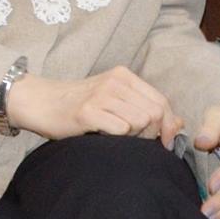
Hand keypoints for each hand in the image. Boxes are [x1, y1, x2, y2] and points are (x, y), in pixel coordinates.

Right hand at [3, 66, 180, 143]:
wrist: (40, 102)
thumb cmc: (80, 106)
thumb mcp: (114, 100)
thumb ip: (145, 108)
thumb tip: (179, 123)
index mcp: (124, 76)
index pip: (162, 102)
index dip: (168, 125)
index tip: (163, 142)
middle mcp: (115, 81)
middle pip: (155, 113)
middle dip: (151, 134)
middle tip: (134, 140)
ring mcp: (101, 95)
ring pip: (140, 122)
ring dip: (134, 137)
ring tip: (116, 137)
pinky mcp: (87, 112)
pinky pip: (120, 130)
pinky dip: (118, 139)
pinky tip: (103, 136)